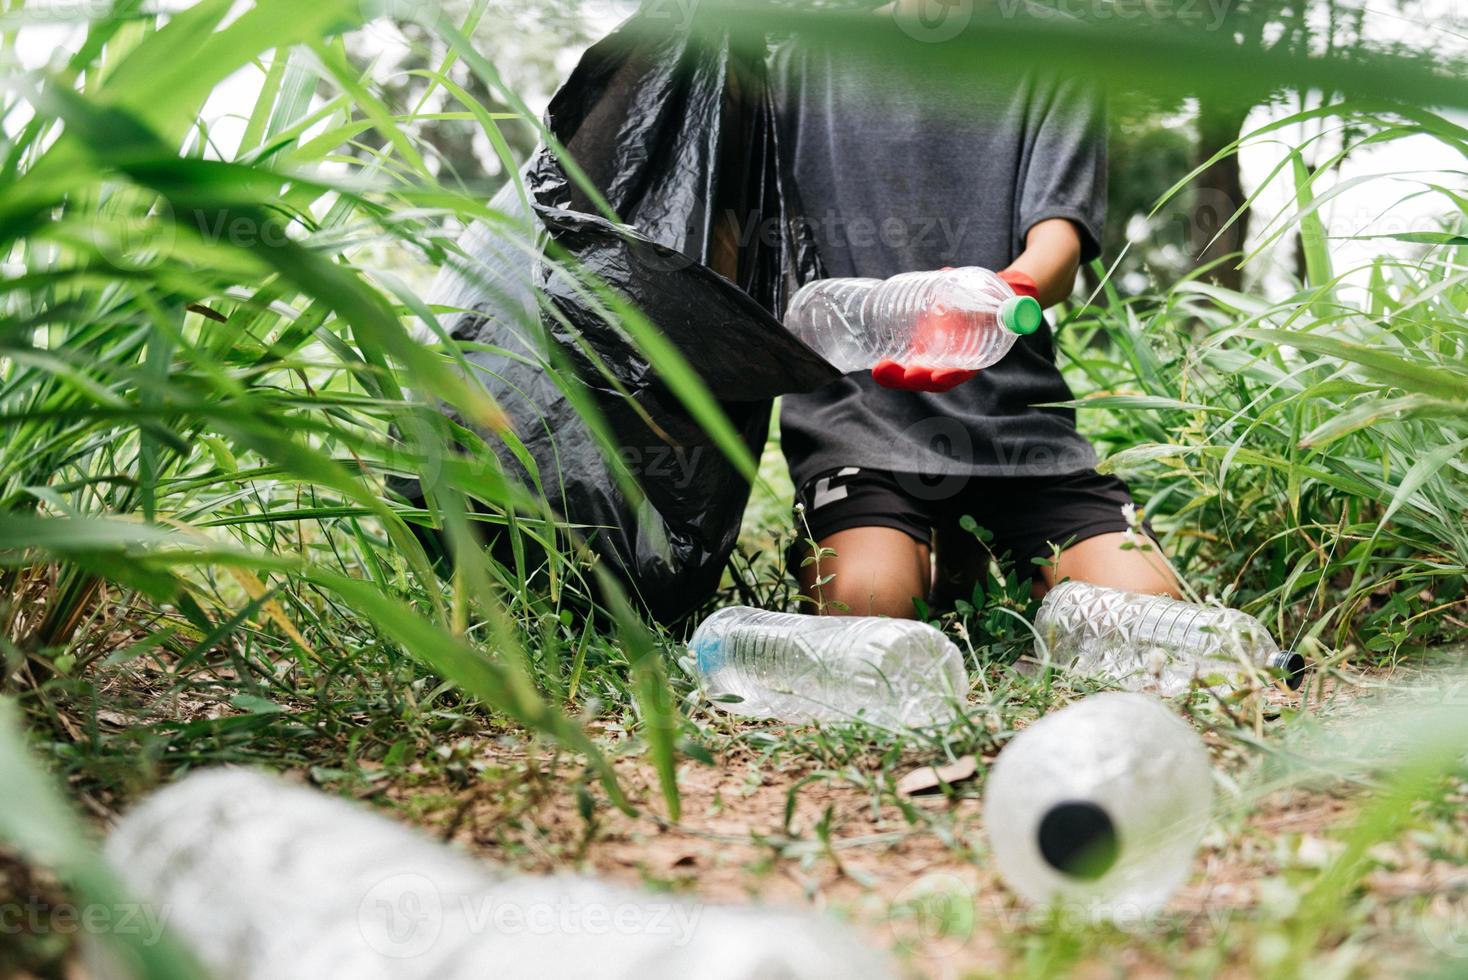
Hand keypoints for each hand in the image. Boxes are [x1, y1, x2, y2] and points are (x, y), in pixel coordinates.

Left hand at [870, 268, 1040, 392]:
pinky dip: (889, 360)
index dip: (949, 376)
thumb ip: (1012, 307)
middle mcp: (951, 361)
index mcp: (975, 357)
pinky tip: (873, 357)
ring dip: (893, 375)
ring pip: (912, 371)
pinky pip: (903, 356)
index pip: (960, 373)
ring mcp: (934, 354)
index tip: (936, 377)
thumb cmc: (999, 302)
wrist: (987, 297)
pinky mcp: (921, 344)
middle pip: (929, 378)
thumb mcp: (1009, 302)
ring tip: (876, 369)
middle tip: (887, 369)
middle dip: (908, 378)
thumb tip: (1010, 307)